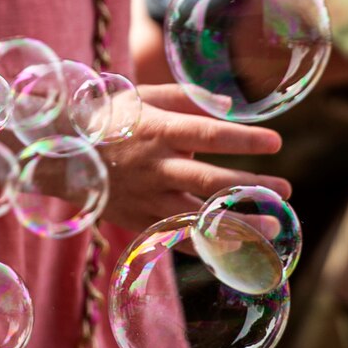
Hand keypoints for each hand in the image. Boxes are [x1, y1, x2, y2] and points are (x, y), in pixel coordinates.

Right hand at [97, 82, 286, 232]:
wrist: (61, 154)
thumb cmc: (110, 118)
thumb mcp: (144, 97)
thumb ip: (187, 98)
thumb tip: (229, 103)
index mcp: (159, 131)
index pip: (208, 135)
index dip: (243, 140)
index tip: (275, 142)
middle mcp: (156, 167)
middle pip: (210, 182)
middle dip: (252, 188)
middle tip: (286, 190)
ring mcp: (147, 198)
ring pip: (198, 217)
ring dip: (239, 224)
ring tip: (272, 227)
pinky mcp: (140, 221)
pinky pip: (177, 239)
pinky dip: (209, 248)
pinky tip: (238, 250)